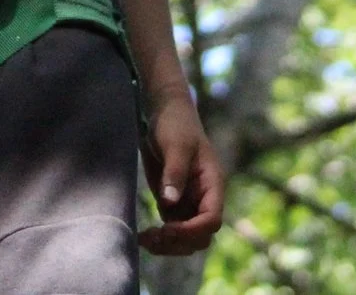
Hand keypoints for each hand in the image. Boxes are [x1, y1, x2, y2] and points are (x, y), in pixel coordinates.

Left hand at [138, 92, 224, 255]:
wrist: (163, 111)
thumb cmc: (175, 124)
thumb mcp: (175, 145)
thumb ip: (174, 173)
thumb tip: (170, 203)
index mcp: (212, 185)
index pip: (211, 219)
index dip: (193, 230)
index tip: (168, 229)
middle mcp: (203, 198)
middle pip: (200, 235)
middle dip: (178, 242)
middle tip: (151, 237)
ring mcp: (188, 202)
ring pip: (185, 237)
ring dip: (168, 244)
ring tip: (144, 240)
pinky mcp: (173, 201)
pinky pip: (171, 228)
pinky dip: (160, 236)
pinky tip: (143, 235)